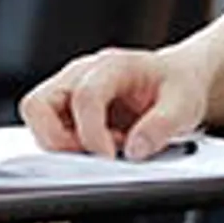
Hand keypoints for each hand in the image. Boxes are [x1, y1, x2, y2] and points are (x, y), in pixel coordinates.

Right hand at [19, 46, 208, 160]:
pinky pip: (49, 131)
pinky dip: (69, 147)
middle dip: (59, 140)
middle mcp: (83, 73)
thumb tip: (135, 148)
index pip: (85, 96)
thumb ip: (163, 125)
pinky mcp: (67, 109)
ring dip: (64, 145)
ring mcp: (71, 89)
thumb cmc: (179, 85)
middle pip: (39, 105)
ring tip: (108, 147)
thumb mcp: (186, 104)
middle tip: (97, 155)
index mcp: (113, 65)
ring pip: (38, 120)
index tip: (109, 157)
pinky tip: (103, 146)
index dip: (91, 133)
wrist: (179, 80)